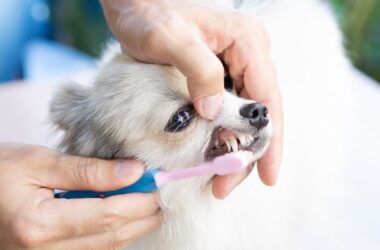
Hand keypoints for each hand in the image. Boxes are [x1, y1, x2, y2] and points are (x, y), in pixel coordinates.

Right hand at [0, 144, 159, 248]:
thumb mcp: (38, 162)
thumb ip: (87, 170)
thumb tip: (133, 170)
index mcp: (40, 224)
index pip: (108, 214)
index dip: (140, 199)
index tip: (159, 182)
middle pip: (111, 235)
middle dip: (143, 215)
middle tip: (163, 195)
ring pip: (105, 246)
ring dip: (133, 226)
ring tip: (152, 205)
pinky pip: (91, 249)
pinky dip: (113, 233)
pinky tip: (125, 217)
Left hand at [100, 0, 282, 197]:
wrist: (134, 4)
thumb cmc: (150, 14)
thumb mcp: (171, 39)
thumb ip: (200, 72)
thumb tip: (214, 113)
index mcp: (247, 42)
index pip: (268, 98)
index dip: (269, 139)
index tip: (266, 175)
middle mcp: (248, 54)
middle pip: (258, 112)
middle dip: (246, 151)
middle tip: (224, 184)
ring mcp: (234, 64)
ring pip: (243, 115)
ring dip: (232, 146)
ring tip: (216, 176)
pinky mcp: (218, 73)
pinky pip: (227, 109)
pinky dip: (220, 133)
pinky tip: (210, 152)